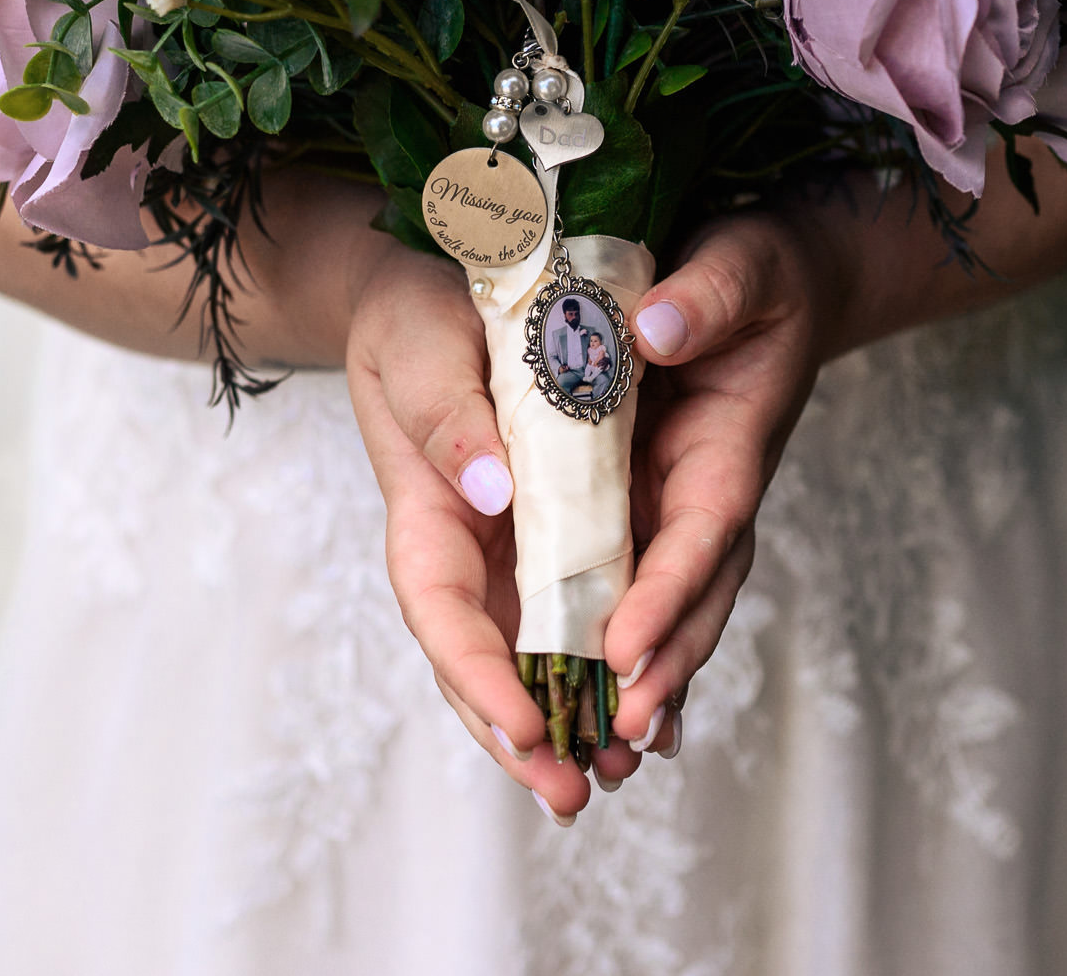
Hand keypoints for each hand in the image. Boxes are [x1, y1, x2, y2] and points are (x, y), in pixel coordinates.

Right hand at [344, 242, 642, 821]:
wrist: (445, 272)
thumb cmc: (419, 305)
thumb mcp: (421, 337)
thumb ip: (448, 411)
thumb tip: (493, 492)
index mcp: (427, 505)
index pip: (441, 610)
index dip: (479, 674)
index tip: (525, 723)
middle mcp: (470, 541)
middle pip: (485, 659)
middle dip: (521, 732)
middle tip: (570, 793)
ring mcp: (514, 543)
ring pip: (536, 651)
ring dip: (569, 719)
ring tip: (613, 775)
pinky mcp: (562, 528)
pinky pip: (584, 609)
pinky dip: (608, 664)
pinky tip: (647, 718)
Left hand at [606, 210, 841, 751]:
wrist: (777, 280)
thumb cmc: (761, 269)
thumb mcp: (742, 261)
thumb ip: (707, 294)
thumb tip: (656, 329)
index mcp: (734, 442)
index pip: (703, 527)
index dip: (668, 591)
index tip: (626, 647)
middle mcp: (714, 489)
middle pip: (696, 592)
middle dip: (665, 663)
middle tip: (623, 727)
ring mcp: (687, 505)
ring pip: (671, 605)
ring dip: (649, 674)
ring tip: (611, 746)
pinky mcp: (656, 505)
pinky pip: (641, 583)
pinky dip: (633, 647)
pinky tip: (610, 712)